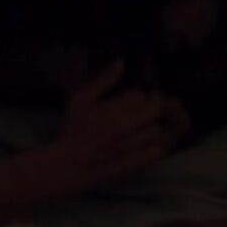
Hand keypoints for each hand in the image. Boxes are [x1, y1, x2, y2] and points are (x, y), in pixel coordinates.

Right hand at [36, 60, 189, 196]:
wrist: (70, 164)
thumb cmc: (73, 129)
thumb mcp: (81, 99)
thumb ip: (103, 80)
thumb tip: (120, 62)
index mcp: (113, 109)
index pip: (140, 95)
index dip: (139, 95)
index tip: (135, 97)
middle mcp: (125, 128)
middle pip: (154, 110)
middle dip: (152, 106)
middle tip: (146, 107)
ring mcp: (131, 147)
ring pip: (156, 130)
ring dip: (151, 125)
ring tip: (140, 126)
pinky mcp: (135, 163)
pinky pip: (156, 151)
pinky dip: (154, 145)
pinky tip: (143, 143)